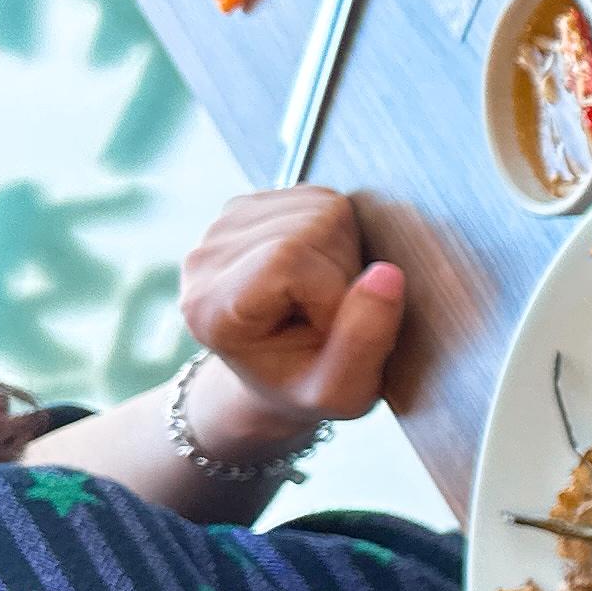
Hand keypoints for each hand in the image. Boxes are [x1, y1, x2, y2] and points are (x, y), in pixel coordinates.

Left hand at [180, 188, 404, 451]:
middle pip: (307, 228)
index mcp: (211, 310)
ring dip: (342, 251)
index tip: (327, 331)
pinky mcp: (246, 207)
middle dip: (343, 270)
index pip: (288, 259)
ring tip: (324, 293)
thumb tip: (387, 274)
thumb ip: (364, 342)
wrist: (277, 372)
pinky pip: (318, 198)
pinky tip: (319, 267)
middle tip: (330, 314)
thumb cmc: (307, 385)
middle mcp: (204, 260)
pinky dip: (336, 232)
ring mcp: (221, 227)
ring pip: (318, 207)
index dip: (332, 292)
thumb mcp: (342, 392)